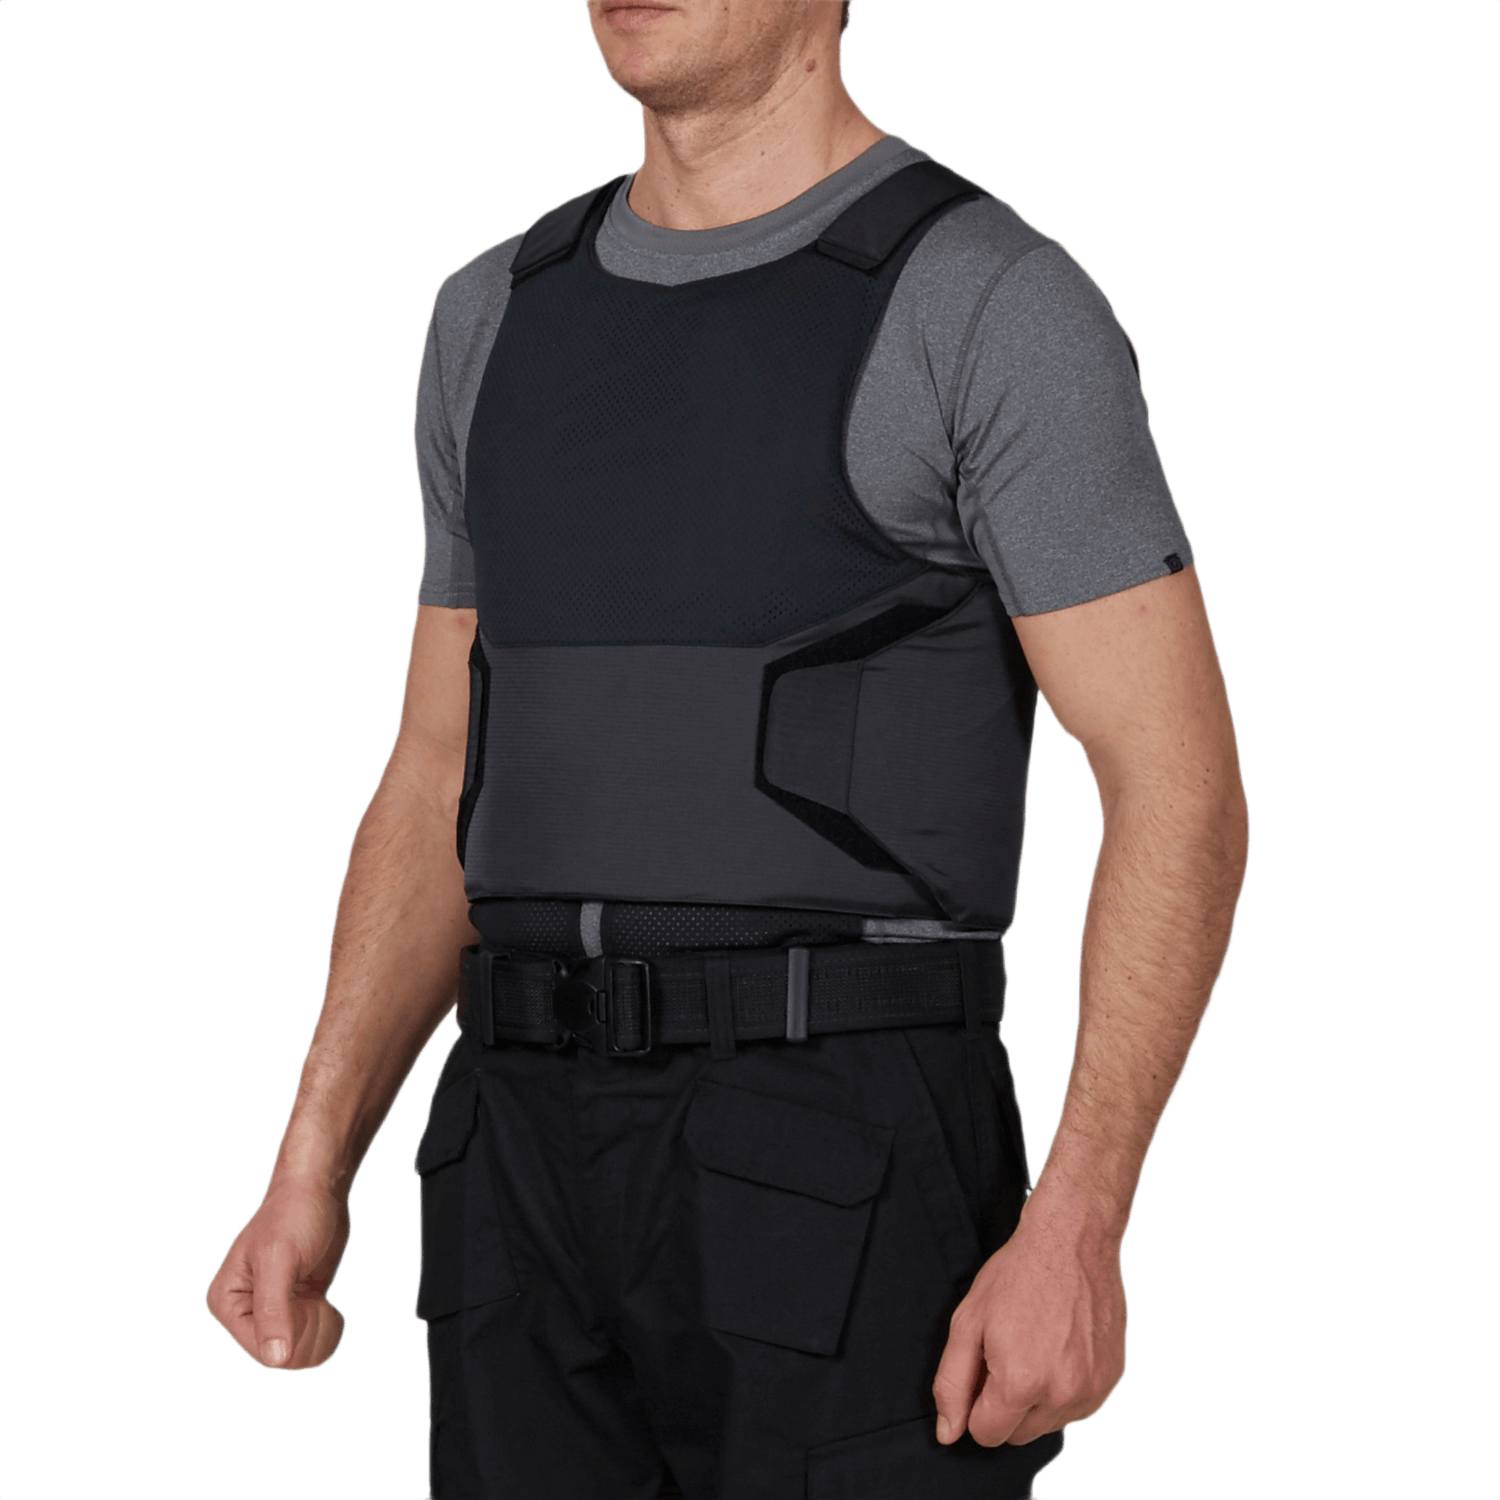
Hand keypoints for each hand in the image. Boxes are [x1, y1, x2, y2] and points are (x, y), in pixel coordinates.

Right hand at [205, 1179, 351, 1370]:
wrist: (319, 1190)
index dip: (295, 1337)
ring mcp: (272, 1312)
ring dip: (321, 1332)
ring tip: (324, 1303)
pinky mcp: (297, 1309)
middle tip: (320, 1302)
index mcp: (227, 1301)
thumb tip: (275, 1359)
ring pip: (299, 1353)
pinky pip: (312, 1342)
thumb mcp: (279, 1259)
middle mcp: (245, 1311)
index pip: (261, 1350)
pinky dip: (327, 1329)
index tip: (314, 1305)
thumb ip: (274, 1310)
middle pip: (282, 1356)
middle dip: (310, 1333)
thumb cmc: (293, 1215)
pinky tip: (330, 1306)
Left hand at [932, 1190, 1127, 1446]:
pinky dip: (1064, 1388)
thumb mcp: (968, 1321)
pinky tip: (1059, 1347)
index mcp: (1021, 1383)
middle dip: (1006, 1403)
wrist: (1072, 1241)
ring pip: (1049, 1424)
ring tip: (1036, 1345)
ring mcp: (1092, 1389)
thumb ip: (952, 1383)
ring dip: (1037, 1399)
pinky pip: (1078, 1407)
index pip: (987, 1435)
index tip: (983, 1369)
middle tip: (1008, 1352)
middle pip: (1018, 1434)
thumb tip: (949, 1433)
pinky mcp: (1112, 1379)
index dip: (976, 1405)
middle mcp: (1062, 1395)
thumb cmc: (1017, 1275)